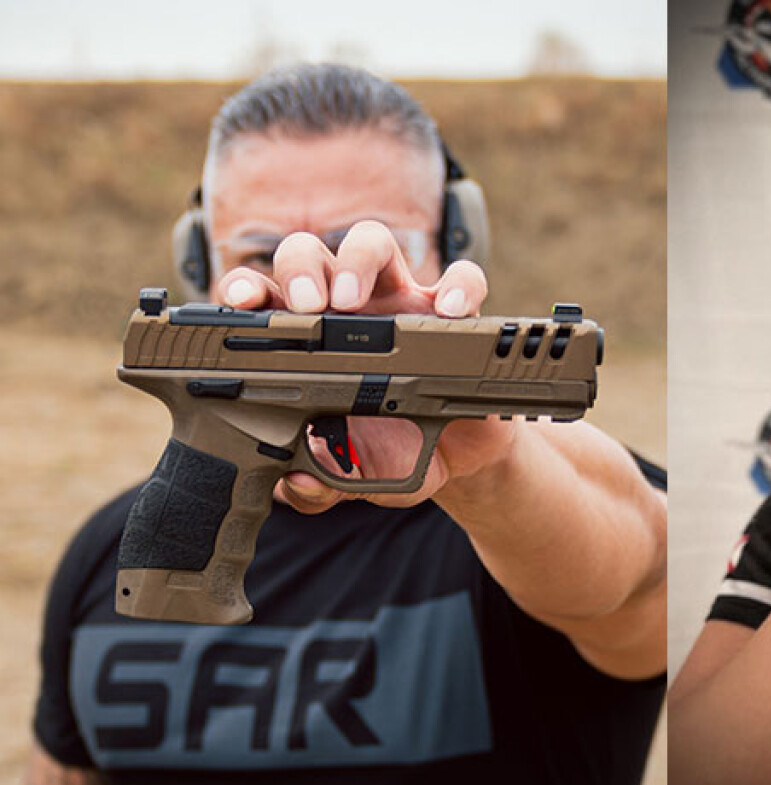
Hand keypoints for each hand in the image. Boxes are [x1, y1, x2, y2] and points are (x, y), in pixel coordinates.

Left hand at [209, 220, 515, 512]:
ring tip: (351, 299)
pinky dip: (458, 287)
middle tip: (304, 304)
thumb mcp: (353, 479)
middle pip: (310, 255)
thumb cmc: (392, 453)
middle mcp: (348, 311)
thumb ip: (319, 488)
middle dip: (298, 268)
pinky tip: (448, 312)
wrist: (455, 455)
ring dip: (356, 260)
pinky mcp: (453, 313)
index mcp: (306, 343)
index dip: (248, 291)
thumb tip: (297, 485)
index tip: (241, 304)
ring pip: (373, 243)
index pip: (266, 301)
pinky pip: (462, 281)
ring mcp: (401, 302)